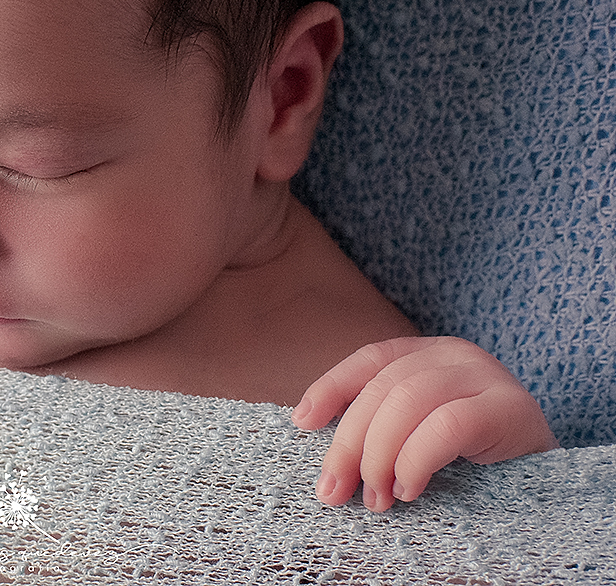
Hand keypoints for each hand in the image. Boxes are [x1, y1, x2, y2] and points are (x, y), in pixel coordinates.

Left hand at [291, 336, 558, 511]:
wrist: (547, 474)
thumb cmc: (471, 454)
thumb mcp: (419, 428)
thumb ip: (382, 424)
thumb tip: (322, 451)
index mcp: (426, 351)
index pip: (369, 359)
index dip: (331, 388)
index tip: (302, 423)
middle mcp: (454, 353)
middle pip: (383, 388)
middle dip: (348, 442)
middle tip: (334, 491)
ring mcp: (485, 375)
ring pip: (408, 402)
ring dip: (380, 455)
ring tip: (375, 497)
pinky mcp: (509, 407)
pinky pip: (447, 425)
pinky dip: (417, 460)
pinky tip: (409, 488)